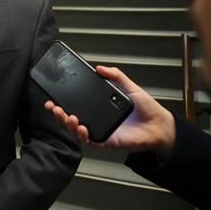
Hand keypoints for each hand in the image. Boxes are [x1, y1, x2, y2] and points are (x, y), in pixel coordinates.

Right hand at [44, 66, 175, 158]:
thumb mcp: (128, 86)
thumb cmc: (145, 107)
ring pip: (76, 131)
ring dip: (68, 124)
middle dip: (59, 114)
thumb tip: (99, 68)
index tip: (52, 97)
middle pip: (71, 118)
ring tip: (68, 116)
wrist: (158, 124)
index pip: (76, 104)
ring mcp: (100, 131)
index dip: (62, 102)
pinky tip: (81, 128)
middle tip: (54, 107)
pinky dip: (83, 136)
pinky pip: (90, 141)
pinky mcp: (106, 141)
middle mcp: (96, 119)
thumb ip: (115, 75)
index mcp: (99, 107)